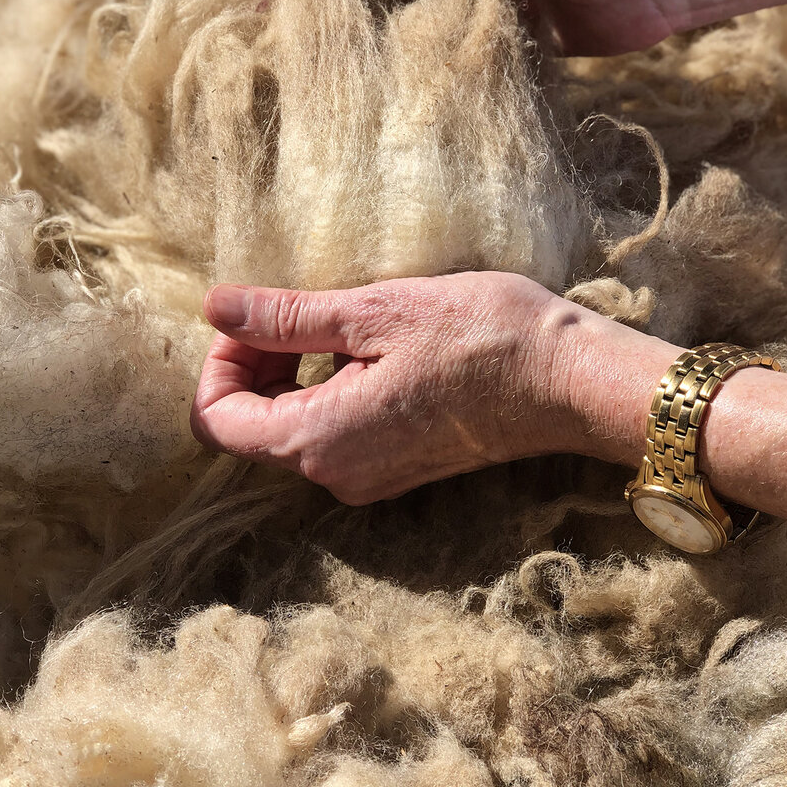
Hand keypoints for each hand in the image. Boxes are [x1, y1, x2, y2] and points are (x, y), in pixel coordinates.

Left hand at [191, 272, 604, 504]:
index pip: (216, 419)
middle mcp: (335, 476)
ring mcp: (367, 479)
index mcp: (318, 442)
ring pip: (289, 430)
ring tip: (339, 323)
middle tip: (295, 310)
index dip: (219, 361)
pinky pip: (330, 435)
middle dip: (253, 363)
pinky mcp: (395, 470)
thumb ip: (286, 318)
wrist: (571, 382)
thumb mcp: (374, 312)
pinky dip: (326, 391)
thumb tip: (216, 307)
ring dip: (292, 374)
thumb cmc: (481, 338)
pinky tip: (370, 350)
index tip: (255, 316)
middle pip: (249, 427)